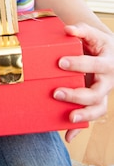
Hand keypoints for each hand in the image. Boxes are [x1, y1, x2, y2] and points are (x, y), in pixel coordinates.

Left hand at [52, 23, 113, 141]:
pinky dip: (80, 129)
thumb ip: (80, 30)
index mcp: (107, 62)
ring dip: (83, 115)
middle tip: (56, 92)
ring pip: (98, 108)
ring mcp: (103, 93)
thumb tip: (68, 29)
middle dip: (77, 95)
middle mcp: (108, 81)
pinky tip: (68, 136)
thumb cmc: (96, 42)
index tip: (61, 62)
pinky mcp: (96, 102)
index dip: (79, 64)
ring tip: (69, 118)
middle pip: (97, 92)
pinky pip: (90, 117)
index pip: (95, 65)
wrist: (108, 53)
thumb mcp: (92, 34)